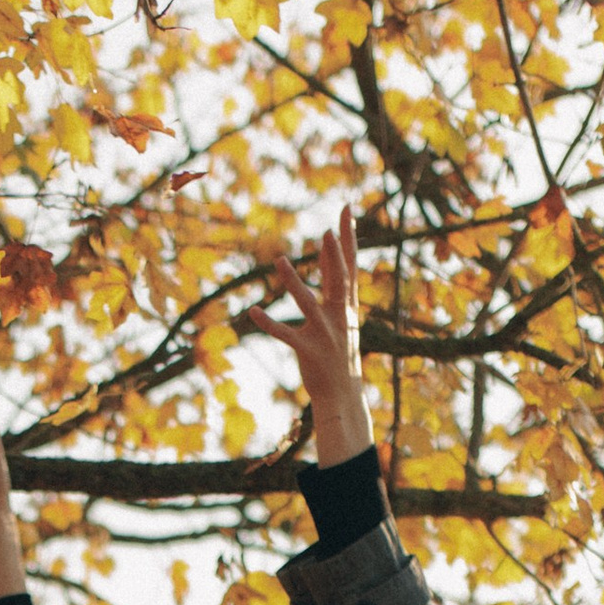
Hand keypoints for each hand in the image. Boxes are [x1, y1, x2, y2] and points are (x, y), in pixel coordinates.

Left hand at [243, 208, 374, 470]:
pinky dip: (269, 323)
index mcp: (347, 306)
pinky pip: (285, 334)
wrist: (342, 394)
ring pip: (307, 302)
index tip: (345, 210)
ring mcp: (324, 333)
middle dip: (334, 257)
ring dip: (293, 282)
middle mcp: (339, 316)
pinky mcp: (307, 350)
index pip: (350, 265)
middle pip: (338, 280)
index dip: (348, 238)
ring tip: (279, 260)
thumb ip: (333, 282)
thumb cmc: (339, 350)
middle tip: (327, 232)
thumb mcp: (341, 314)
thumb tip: (329, 250)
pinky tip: (253, 311)